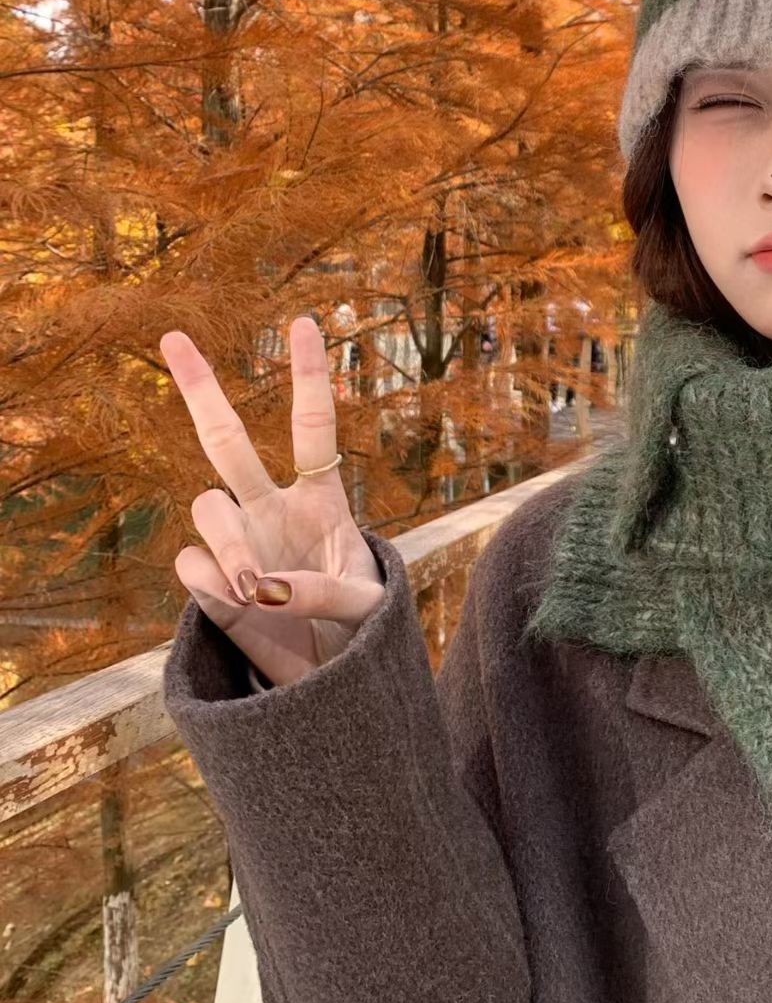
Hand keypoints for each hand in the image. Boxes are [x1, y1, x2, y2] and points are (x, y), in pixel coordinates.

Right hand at [159, 316, 385, 686]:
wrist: (333, 680)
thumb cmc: (361, 631)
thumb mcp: (365, 606)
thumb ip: (326, 592)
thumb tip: (264, 586)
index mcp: (320, 499)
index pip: (312, 427)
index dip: (308, 376)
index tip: (303, 323)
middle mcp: (270, 509)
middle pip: (226, 441)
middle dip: (200, 389)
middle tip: (173, 335)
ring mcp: (237, 543)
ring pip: (206, 506)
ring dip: (230, 542)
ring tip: (258, 586)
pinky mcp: (209, 584)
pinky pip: (192, 565)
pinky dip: (214, 582)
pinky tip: (241, 604)